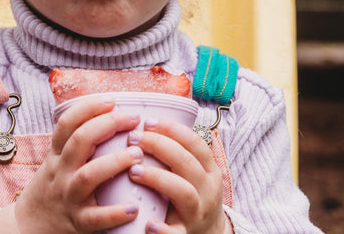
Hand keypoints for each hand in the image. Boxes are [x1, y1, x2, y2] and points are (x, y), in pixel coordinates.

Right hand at [0, 95, 142, 233]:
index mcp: (57, 154)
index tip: (111, 100)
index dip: (88, 108)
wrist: (27, 228)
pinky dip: (115, 213)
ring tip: (138, 154)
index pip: (67, 123)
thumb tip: (109, 114)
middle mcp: (61, 171)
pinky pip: (96, 218)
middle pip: (80, 141)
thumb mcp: (56, 160)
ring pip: (88, 175)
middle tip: (133, 119)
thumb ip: (76, 141)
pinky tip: (133, 208)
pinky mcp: (77, 223)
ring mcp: (68, 196)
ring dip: (115, 162)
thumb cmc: (51, 187)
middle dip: (108, 125)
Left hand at [127, 118, 232, 233]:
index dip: (171, 129)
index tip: (147, 122)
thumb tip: (146, 121)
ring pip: (183, 192)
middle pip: (186, 162)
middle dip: (158, 146)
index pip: (195, 143)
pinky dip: (163, 229)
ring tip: (133, 170)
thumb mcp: (195, 171)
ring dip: (157, 178)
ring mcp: (198, 213)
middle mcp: (207, 189)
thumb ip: (178, 151)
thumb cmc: (193, 195)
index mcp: (209, 170)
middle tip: (133, 139)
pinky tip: (147, 223)